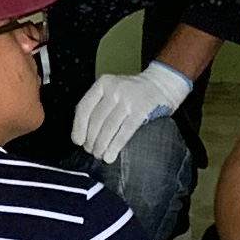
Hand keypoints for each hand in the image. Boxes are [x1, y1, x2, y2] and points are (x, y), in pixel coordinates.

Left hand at [72, 60, 192, 162]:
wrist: (162, 84)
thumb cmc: (132, 91)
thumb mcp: (112, 88)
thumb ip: (98, 104)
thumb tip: (82, 132)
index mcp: (103, 83)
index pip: (84, 108)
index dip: (79, 127)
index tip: (78, 141)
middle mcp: (115, 89)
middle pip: (96, 120)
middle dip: (91, 139)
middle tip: (91, 151)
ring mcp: (129, 100)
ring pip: (109, 127)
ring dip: (101, 145)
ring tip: (99, 155)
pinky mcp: (141, 111)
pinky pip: (124, 132)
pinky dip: (115, 146)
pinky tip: (110, 155)